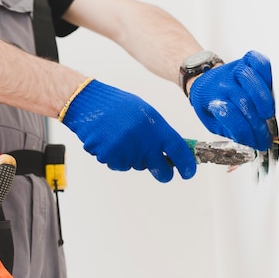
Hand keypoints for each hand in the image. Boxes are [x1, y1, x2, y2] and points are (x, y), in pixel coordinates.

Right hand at [60, 79, 195, 182]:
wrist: (90, 104)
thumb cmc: (118, 107)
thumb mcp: (146, 115)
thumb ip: (158, 133)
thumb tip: (171, 151)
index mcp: (156, 128)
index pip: (179, 151)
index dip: (187, 165)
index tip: (189, 172)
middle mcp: (144, 142)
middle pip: (161, 170)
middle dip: (163, 173)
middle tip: (161, 169)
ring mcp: (127, 152)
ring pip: (136, 166)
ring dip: (132, 158)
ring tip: (121, 138)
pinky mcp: (110, 157)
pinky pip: (117, 165)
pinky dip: (114, 157)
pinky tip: (109, 141)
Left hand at [189, 51, 274, 150]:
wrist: (203, 83)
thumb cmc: (211, 104)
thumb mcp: (213, 123)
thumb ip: (231, 130)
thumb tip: (254, 141)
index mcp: (212, 103)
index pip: (230, 120)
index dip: (247, 134)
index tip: (259, 142)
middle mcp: (222, 86)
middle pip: (243, 103)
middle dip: (257, 122)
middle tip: (266, 133)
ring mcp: (233, 72)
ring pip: (248, 79)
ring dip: (262, 98)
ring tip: (267, 112)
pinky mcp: (244, 61)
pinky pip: (256, 61)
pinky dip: (265, 70)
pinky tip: (270, 84)